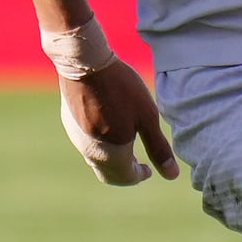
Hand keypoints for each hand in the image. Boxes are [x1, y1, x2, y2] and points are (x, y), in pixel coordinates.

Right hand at [60, 58, 176, 186]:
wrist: (86, 64)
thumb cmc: (121, 89)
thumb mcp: (147, 117)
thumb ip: (158, 148)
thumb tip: (172, 175)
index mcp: (111, 155)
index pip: (126, 178)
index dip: (139, 176)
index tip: (149, 170)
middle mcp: (90, 152)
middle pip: (109, 174)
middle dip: (125, 173)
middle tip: (138, 164)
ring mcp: (77, 138)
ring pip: (95, 160)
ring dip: (112, 160)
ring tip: (125, 145)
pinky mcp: (70, 123)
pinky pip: (86, 145)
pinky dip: (100, 146)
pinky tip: (107, 128)